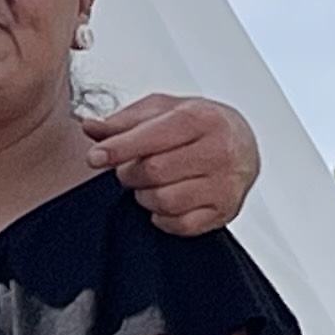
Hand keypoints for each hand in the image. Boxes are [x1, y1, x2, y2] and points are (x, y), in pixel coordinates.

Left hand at [86, 91, 258, 235]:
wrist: (243, 143)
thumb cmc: (200, 125)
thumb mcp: (163, 110)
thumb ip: (125, 121)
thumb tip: (90, 127)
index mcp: (202, 119)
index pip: (153, 136)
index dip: (118, 149)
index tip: (95, 157)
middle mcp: (219, 151)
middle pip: (154, 171)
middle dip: (130, 173)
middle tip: (129, 169)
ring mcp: (225, 184)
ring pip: (164, 201)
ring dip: (144, 196)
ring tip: (149, 184)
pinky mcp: (225, 211)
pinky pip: (180, 224)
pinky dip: (162, 217)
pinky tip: (164, 202)